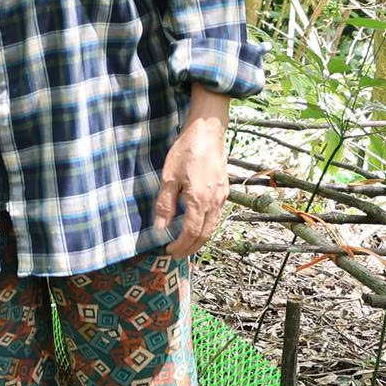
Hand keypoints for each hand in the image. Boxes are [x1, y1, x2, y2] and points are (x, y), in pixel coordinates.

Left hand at [153, 95, 230, 257]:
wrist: (208, 132)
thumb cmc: (186, 151)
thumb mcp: (169, 177)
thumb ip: (165, 204)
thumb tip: (160, 228)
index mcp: (200, 200)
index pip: (192, 233)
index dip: (180, 245)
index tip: (169, 251)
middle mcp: (215, 202)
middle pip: (206, 235)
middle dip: (191, 247)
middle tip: (176, 253)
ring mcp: (222, 197)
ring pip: (214, 226)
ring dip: (200, 239)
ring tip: (185, 244)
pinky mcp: (225, 191)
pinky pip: (217, 216)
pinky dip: (207, 226)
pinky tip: (197, 225)